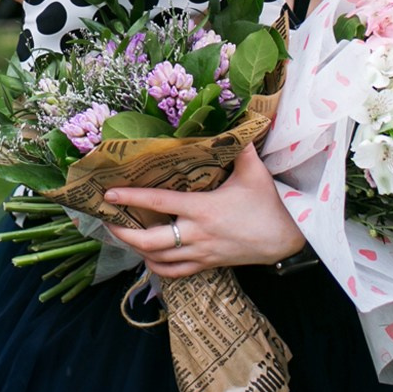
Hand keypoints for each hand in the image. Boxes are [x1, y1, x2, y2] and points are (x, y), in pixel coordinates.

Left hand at [100, 143, 304, 275]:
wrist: (285, 239)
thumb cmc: (267, 204)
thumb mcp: (254, 171)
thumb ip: (239, 145)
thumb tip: (235, 118)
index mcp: (202, 209)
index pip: (159, 203)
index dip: (131, 198)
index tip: (108, 194)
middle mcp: (196, 234)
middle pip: (149, 241)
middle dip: (123, 233)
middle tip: (108, 221)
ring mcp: (200, 254)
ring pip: (158, 260)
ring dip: (136, 250)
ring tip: (123, 236)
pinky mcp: (206, 265)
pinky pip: (174, 273)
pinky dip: (156, 267)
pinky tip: (148, 257)